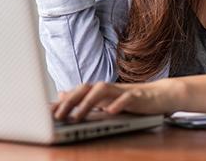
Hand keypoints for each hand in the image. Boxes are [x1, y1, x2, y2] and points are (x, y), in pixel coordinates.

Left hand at [51, 80, 182, 121]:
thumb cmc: (130, 100)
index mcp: (98, 90)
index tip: (46, 112)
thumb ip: (85, 98)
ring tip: (77, 116)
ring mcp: (122, 91)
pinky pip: (126, 99)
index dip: (60, 102)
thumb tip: (62, 94)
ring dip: (88, 103)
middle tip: (57, 116)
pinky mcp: (137, 97)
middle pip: (84, 90)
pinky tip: (110, 112)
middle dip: (69, 103)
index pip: (76, 93)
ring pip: (102, 92)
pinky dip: (117, 104)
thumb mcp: (105, 101)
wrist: (159, 95)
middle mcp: (107, 88)